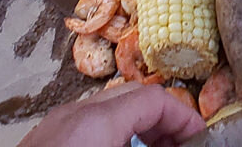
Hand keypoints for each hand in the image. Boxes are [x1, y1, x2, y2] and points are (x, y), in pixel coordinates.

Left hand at [17, 84, 202, 146]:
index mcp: (96, 121)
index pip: (155, 98)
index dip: (185, 117)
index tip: (200, 139)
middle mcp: (72, 115)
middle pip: (133, 98)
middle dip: (164, 123)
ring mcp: (52, 128)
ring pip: (108, 111)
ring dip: (139, 130)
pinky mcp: (40, 143)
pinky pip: (86, 127)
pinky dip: (112, 137)